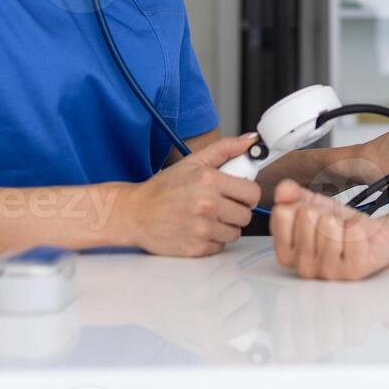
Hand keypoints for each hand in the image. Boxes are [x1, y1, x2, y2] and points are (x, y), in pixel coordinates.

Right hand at [126, 135, 263, 255]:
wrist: (135, 213)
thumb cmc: (163, 188)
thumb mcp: (193, 161)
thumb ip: (225, 149)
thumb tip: (250, 141)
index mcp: (209, 181)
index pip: (252, 193)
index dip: (246, 193)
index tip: (237, 193)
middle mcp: (207, 205)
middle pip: (246, 215)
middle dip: (236, 210)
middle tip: (220, 205)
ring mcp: (202, 229)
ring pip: (235, 233)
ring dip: (225, 226)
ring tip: (208, 217)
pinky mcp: (196, 248)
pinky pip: (220, 246)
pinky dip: (212, 240)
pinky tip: (198, 229)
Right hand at [269, 179, 388, 280]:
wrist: (374, 238)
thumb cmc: (341, 226)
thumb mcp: (313, 205)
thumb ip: (292, 195)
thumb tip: (283, 190)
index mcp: (286, 251)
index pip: (282, 213)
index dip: (300, 205)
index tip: (311, 215)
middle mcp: (303, 266)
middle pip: (306, 217)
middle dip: (322, 212)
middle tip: (332, 223)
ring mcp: (327, 272)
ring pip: (328, 226)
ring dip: (341, 221)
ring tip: (344, 231)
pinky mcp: (352, 271)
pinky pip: (352, 235)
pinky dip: (357, 228)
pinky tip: (357, 236)